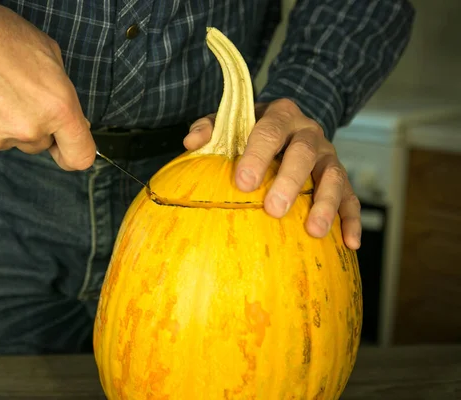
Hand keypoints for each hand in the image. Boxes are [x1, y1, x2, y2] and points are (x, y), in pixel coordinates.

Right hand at [0, 0, 94, 170]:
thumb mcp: (48, 54)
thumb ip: (63, 96)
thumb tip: (70, 122)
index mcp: (57, 108)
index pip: (80, 156)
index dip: (75, 151)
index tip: (68, 146)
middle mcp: (27, 130)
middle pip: (40, 144)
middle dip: (34, 125)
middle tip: (15, 94)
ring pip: (8, 141)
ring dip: (4, 124)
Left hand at [184, 98, 361, 249]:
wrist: (289, 124)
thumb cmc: (252, 131)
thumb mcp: (231, 123)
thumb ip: (210, 128)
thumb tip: (191, 143)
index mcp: (280, 115)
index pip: (270, 131)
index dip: (258, 155)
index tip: (244, 182)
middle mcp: (308, 132)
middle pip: (304, 152)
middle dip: (290, 181)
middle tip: (274, 209)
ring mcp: (328, 155)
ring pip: (334, 176)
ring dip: (325, 203)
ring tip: (314, 231)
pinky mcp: (341, 177)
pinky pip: (352, 197)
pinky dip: (351, 219)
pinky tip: (349, 242)